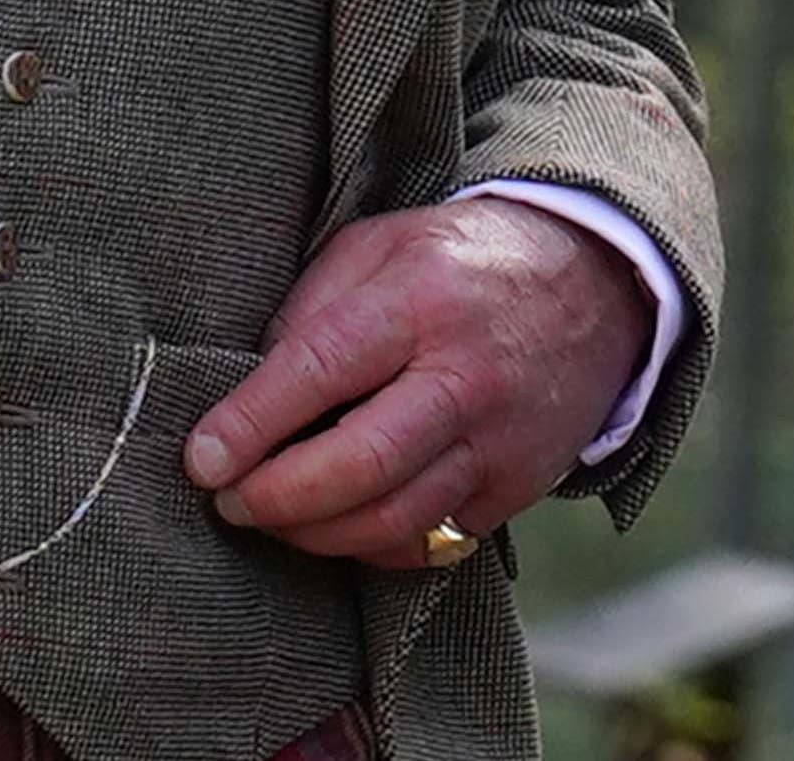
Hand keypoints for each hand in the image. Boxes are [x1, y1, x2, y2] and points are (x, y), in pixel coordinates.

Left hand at [180, 194, 649, 570]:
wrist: (594, 285)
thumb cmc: (457, 260)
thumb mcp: (378, 245)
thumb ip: (311, 306)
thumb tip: (245, 383)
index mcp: (418, 301)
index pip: (319, 369)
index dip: (251, 422)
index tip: (199, 459)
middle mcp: (464, 378)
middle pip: (361, 463)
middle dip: (278, 496)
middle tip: (225, 502)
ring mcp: (499, 442)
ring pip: (396, 518)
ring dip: (316, 533)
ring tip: (266, 518)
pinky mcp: (519, 487)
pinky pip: (434, 541)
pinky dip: (373, 547)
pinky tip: (334, 528)